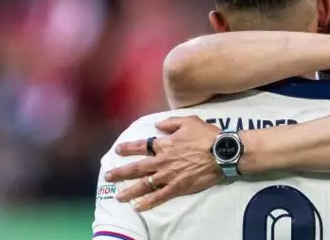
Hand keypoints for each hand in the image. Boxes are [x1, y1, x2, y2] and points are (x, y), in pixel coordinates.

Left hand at [105, 116, 221, 210]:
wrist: (222, 152)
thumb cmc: (206, 135)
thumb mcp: (188, 121)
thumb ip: (170, 122)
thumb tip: (158, 125)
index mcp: (164, 144)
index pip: (141, 146)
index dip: (128, 148)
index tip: (117, 150)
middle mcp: (162, 161)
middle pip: (137, 167)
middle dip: (120, 172)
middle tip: (108, 176)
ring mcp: (169, 175)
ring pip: (144, 185)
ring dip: (130, 191)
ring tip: (119, 197)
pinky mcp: (178, 187)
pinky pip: (160, 196)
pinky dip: (148, 202)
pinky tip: (139, 207)